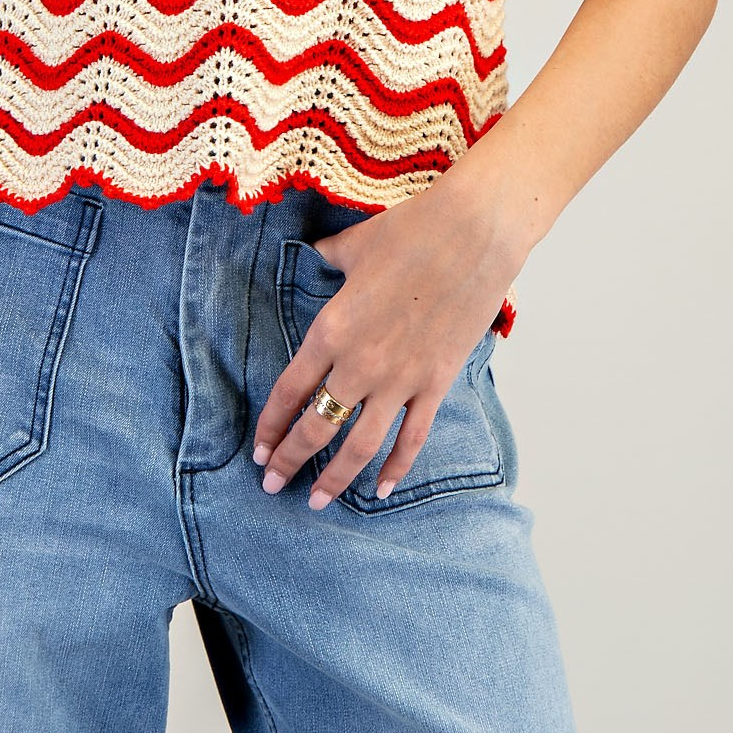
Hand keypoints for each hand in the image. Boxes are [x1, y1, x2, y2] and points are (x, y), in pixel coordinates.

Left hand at [251, 173, 524, 509]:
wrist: (473, 233)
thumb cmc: (411, 231)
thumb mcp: (354, 244)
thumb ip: (328, 258)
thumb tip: (315, 252)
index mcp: (331, 329)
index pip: (289, 392)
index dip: (271, 426)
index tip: (259, 450)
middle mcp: (360, 363)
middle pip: (316, 428)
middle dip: (290, 461)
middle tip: (272, 484)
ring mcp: (400, 379)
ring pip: (359, 446)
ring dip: (334, 479)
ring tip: (316, 501)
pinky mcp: (436, 383)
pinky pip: (411, 439)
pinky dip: (395, 469)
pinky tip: (381, 490)